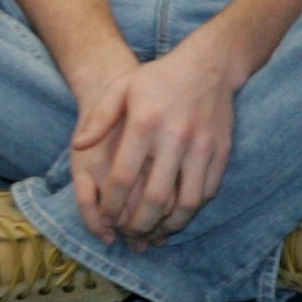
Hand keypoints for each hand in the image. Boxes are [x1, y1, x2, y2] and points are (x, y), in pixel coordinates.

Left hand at [75, 36, 240, 248]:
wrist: (212, 65)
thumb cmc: (160, 77)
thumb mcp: (122, 87)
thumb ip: (99, 118)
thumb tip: (79, 146)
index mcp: (145, 124)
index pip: (124, 178)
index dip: (112, 206)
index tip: (107, 220)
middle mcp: (175, 138)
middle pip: (156, 198)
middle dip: (139, 224)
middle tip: (130, 236)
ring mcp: (202, 146)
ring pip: (187, 202)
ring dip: (169, 225)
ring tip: (155, 233)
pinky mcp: (221, 151)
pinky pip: (208, 191)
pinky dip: (192, 210)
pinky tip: (179, 214)